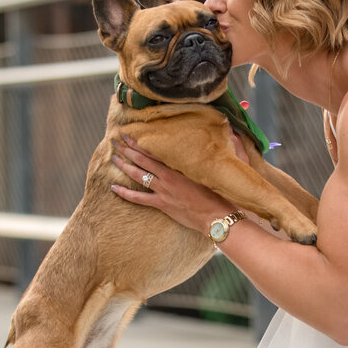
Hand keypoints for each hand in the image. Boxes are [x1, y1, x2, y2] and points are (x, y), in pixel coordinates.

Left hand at [110, 137, 234, 233]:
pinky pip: (138, 199)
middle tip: (116, 141)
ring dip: (124, 166)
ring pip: (137, 175)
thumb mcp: (223, 167)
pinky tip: (113, 188)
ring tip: (113, 158)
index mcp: (180, 165)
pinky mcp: (162, 204)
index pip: (155, 149)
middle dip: (127, 149)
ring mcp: (163, 190)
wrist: (217, 216)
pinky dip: (124, 193)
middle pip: (142, 159)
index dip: (140, 141)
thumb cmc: (221, 193)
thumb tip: (234, 130)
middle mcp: (168, 176)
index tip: (129, 133)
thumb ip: (230, 146)